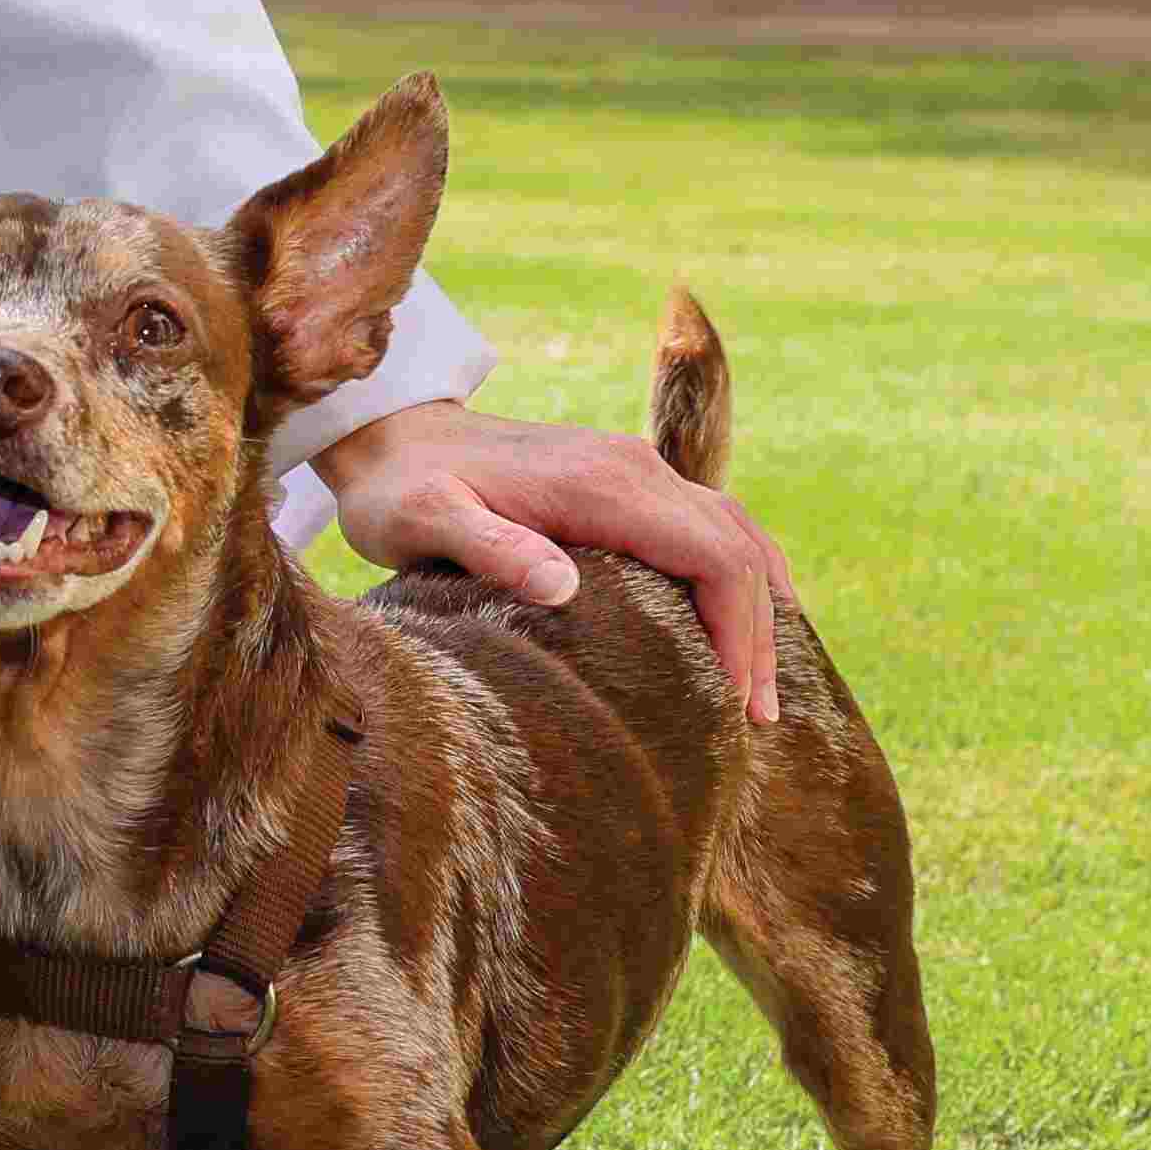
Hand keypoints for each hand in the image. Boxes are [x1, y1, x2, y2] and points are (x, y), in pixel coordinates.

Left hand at [310, 404, 790, 726]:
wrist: (389, 432)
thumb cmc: (400, 488)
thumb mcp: (424, 520)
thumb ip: (492, 547)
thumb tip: (563, 588)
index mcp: (603, 483)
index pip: (713, 555)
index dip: (737, 629)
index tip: (735, 700)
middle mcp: (634, 468)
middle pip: (736, 549)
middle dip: (758, 634)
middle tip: (761, 717)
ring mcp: (634, 470)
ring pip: (733, 533)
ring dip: (757, 605)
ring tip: (761, 688)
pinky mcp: (624, 483)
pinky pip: (707, 527)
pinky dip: (736, 576)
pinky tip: (738, 626)